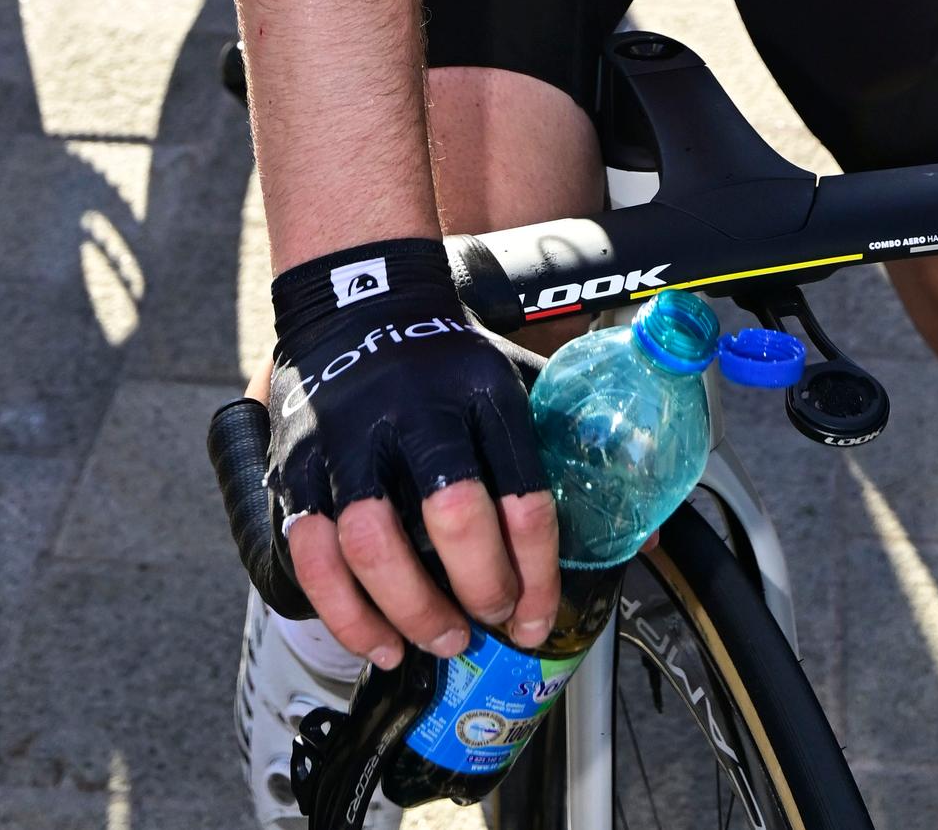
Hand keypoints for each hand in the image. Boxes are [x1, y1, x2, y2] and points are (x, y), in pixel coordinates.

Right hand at [268, 239, 556, 668]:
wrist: (358, 298)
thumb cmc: (446, 358)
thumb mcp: (514, 377)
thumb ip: (563, 448)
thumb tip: (640, 532)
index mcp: (482, 388)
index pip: (524, 488)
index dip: (537, 568)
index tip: (538, 613)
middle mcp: (414, 409)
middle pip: (452, 511)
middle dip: (479, 586)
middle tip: (490, 623)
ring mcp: (349, 436)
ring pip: (371, 539)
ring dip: (409, 609)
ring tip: (439, 640)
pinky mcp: (297, 462)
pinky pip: (311, 549)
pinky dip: (342, 609)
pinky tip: (375, 638)